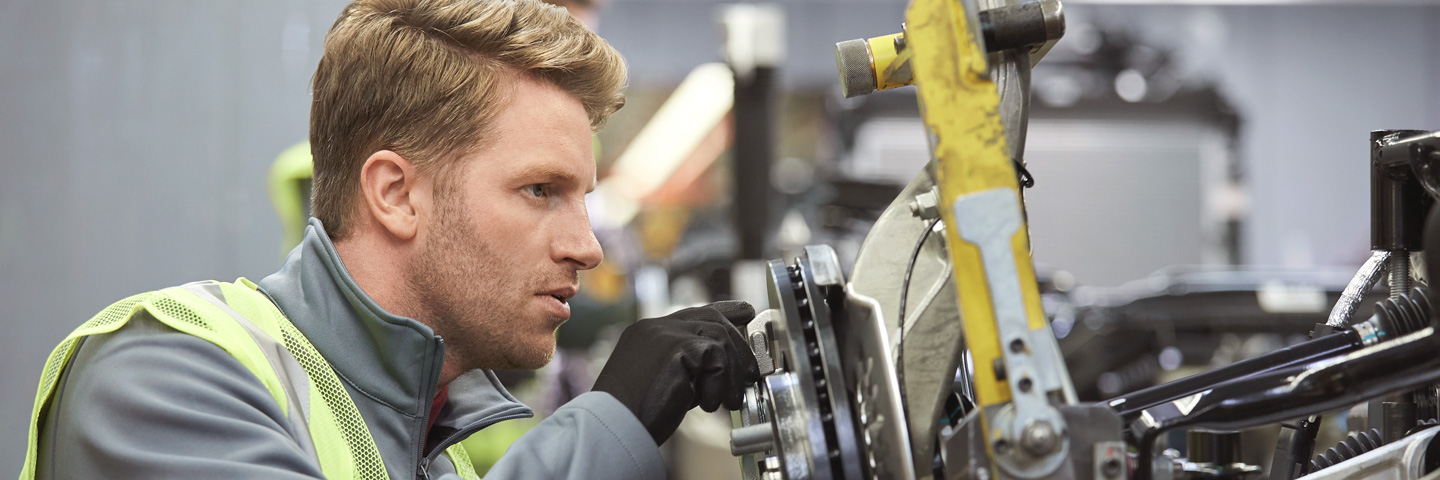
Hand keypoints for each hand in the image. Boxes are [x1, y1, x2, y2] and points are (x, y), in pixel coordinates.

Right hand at [592, 300, 761, 444]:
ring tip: (731, 401)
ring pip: (720, 336)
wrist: (613, 425)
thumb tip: (721, 368)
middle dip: (739, 343)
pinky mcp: (676, 346)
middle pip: (712, 318)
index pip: (694, 313)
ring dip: (733, 373)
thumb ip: (687, 367)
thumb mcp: (664, 381)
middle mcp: (656, 327)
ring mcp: (665, 333)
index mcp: (649, 333)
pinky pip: (716, 357)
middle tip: (752, 372)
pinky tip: (707, 404)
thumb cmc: (634, 413)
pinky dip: (719, 383)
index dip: (725, 310)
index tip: (746, 313)